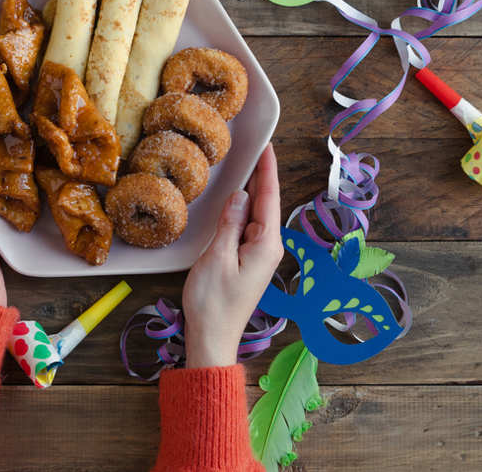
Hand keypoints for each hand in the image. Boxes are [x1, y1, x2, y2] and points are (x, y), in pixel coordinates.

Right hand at [182, 144, 281, 367]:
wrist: (212, 337)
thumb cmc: (212, 302)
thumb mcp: (216, 257)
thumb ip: (229, 223)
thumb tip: (240, 194)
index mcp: (266, 244)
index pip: (270, 197)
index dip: (267, 169)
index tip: (266, 145)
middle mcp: (269, 247)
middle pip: (266, 203)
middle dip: (260, 175)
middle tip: (254, 146)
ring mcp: (260, 255)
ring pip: (256, 214)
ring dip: (251, 191)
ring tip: (244, 164)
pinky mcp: (249, 261)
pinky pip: (248, 227)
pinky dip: (242, 209)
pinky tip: (235, 199)